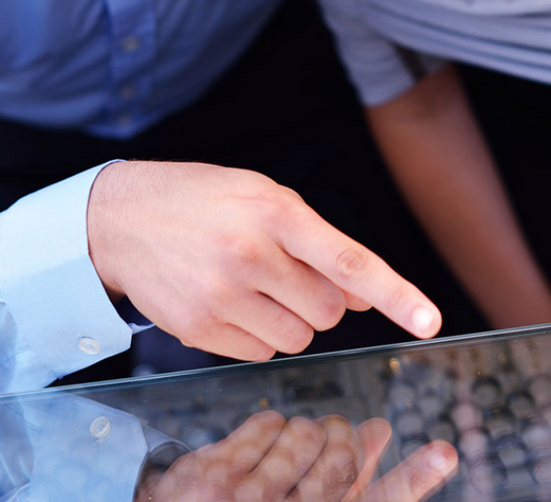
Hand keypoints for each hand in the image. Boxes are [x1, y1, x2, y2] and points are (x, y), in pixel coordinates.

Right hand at [88, 161, 441, 360]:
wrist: (121, 217)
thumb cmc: (202, 199)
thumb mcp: (263, 196)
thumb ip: (316, 242)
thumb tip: (361, 294)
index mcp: (275, 211)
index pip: (349, 260)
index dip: (395, 293)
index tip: (430, 321)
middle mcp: (250, 254)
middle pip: (328, 312)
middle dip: (319, 299)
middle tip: (284, 271)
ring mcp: (222, 295)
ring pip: (298, 339)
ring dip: (289, 320)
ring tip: (252, 284)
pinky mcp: (198, 329)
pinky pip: (260, 353)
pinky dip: (257, 335)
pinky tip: (228, 301)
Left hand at [135, 410, 456, 501]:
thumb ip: (346, 484)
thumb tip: (379, 433)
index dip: (415, 477)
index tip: (444, 451)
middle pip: (341, 453)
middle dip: (341, 436)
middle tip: (333, 436)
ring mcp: (246, 497)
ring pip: (302, 431)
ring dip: (303, 431)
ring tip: (292, 449)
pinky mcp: (213, 474)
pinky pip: (263, 423)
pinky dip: (269, 427)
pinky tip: (263, 444)